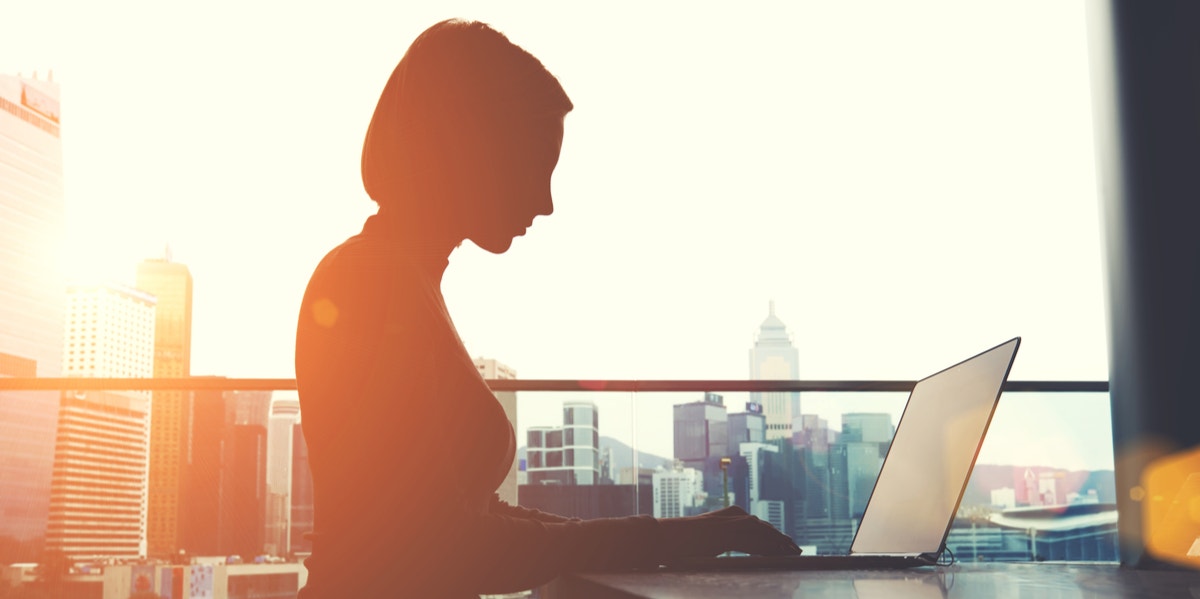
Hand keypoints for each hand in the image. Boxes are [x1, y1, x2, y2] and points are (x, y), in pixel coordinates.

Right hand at [657, 506, 802, 558]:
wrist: (671, 534)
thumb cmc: (688, 536)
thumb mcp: (712, 532)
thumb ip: (726, 535)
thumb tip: (737, 542)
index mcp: (733, 511)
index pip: (760, 524)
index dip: (776, 535)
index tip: (788, 543)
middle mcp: (736, 515)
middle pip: (766, 528)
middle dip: (783, 540)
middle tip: (797, 549)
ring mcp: (733, 524)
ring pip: (764, 534)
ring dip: (780, 545)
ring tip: (793, 554)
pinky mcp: (729, 535)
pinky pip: (754, 543)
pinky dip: (768, 550)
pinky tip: (777, 557)